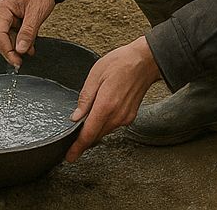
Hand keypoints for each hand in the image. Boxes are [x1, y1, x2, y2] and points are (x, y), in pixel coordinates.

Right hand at [0, 0, 58, 68]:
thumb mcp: (37, 11)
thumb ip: (28, 31)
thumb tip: (21, 50)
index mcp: (2, 9)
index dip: (6, 51)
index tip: (17, 62)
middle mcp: (1, 13)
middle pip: (1, 38)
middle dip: (12, 50)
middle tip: (23, 61)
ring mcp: (6, 15)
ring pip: (8, 36)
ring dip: (19, 45)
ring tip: (31, 51)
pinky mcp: (12, 17)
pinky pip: (14, 32)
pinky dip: (22, 39)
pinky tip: (31, 45)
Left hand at [65, 36, 164, 161]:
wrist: (147, 60)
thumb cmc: (122, 62)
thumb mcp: (96, 74)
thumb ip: (85, 98)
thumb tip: (76, 117)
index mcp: (105, 105)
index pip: (88, 134)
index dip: (77, 148)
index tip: (69, 157)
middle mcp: (117, 115)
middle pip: (95, 136)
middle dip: (83, 140)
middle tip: (72, 141)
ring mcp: (125, 117)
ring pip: (104, 131)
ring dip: (94, 130)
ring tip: (88, 119)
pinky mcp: (130, 116)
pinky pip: (113, 125)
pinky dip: (104, 124)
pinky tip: (102, 111)